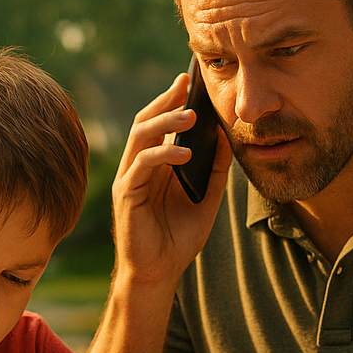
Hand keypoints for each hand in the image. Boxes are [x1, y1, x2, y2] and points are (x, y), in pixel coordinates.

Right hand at [112, 73, 231, 287]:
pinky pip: (142, 165)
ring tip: (190, 115)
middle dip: (165, 100)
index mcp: (155, 165)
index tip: (189, 79)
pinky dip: (163, 154)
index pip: (159, 123)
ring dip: (164, 121)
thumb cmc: (179, 238)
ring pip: (140, 137)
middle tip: (185, 82)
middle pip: (145, 121)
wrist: (160, 273)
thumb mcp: (207, 198)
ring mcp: (129, 179)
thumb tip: (226, 136)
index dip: (171, 100)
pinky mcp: (126, 195)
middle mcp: (138, 167)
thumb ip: (216, 168)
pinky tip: (185, 153)